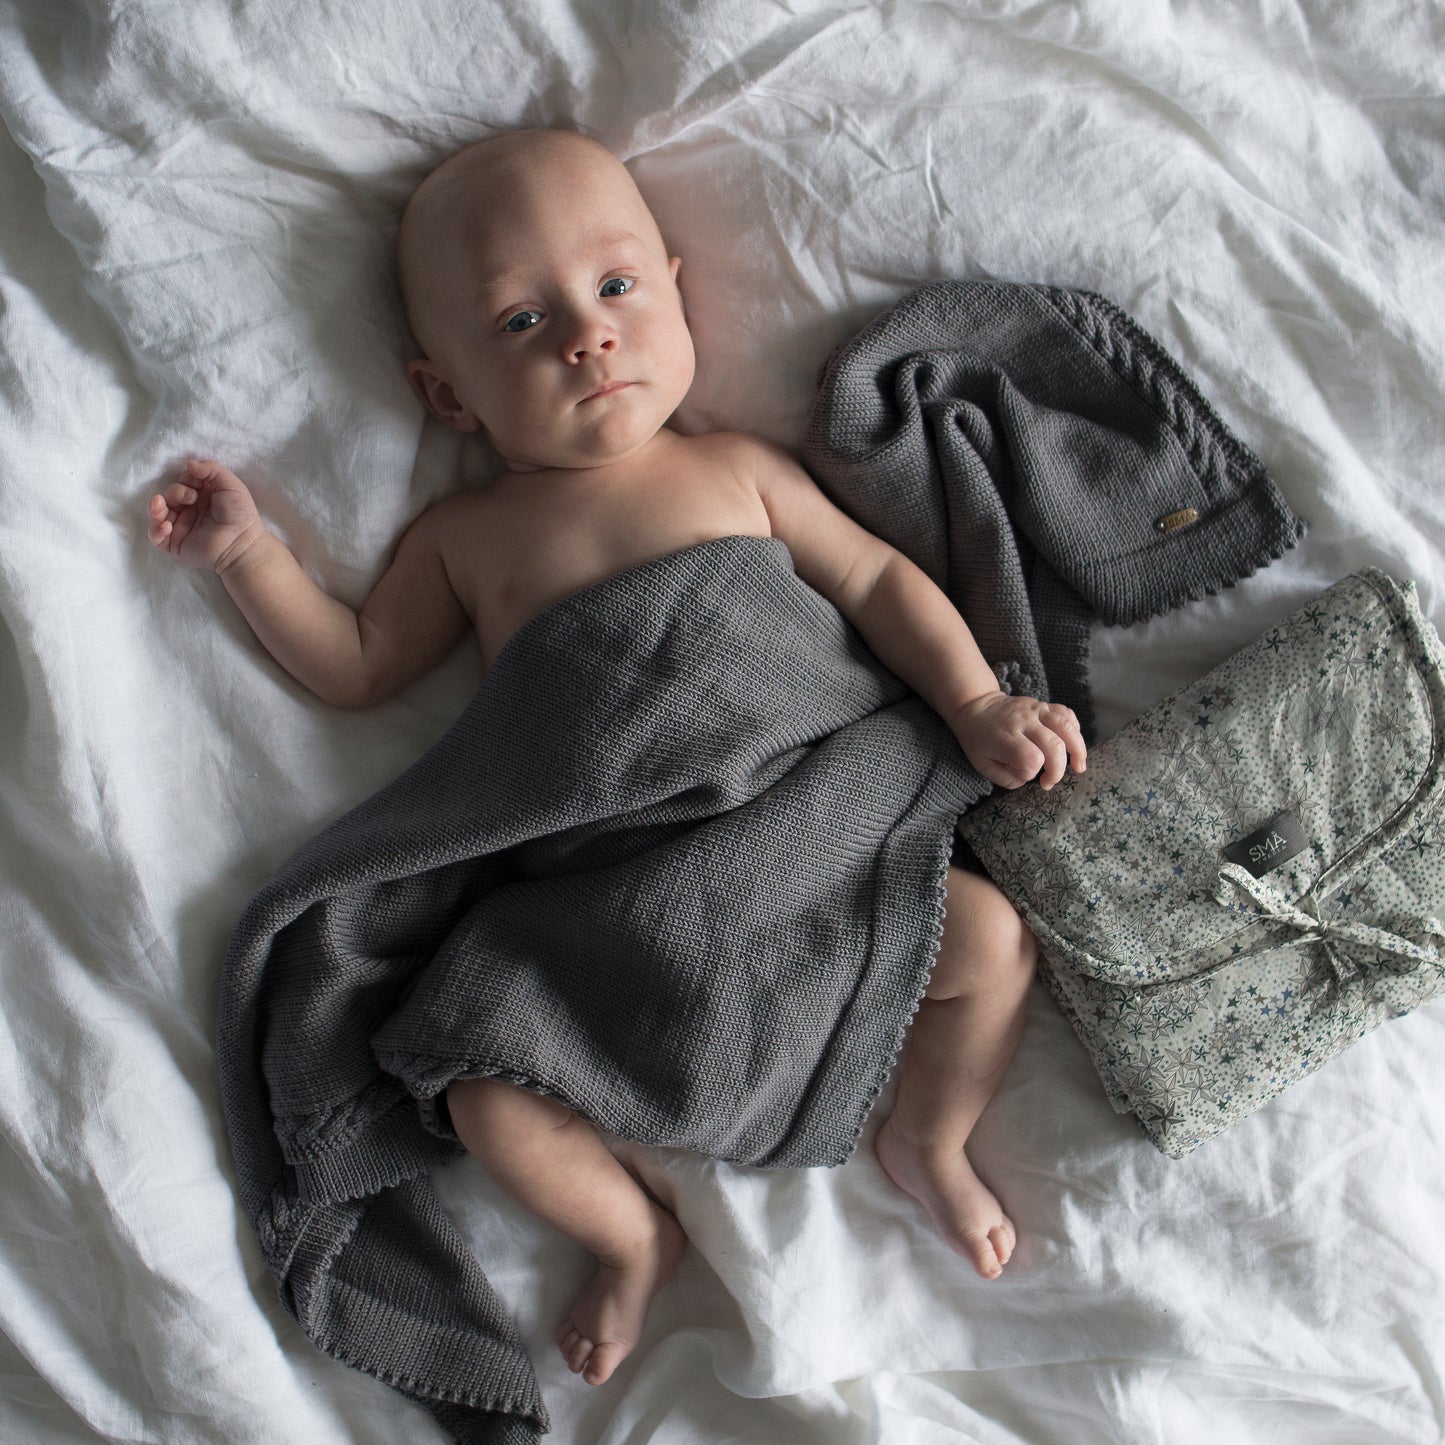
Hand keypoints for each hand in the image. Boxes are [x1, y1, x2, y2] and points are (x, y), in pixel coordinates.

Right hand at [146, 458, 267, 573]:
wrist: (242, 544)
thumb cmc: (240, 514)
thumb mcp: (231, 485)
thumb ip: (212, 469)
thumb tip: (189, 463)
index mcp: (203, 496)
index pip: (184, 481)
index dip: (186, 478)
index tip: (196, 481)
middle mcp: (190, 510)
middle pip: (170, 494)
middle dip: (175, 492)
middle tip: (191, 497)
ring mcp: (182, 527)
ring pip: (158, 513)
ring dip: (156, 507)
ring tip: (161, 505)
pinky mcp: (176, 544)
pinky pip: (156, 536)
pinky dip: (155, 528)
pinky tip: (166, 526)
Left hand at [950, 692, 1086, 790]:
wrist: (976, 706)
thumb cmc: (978, 740)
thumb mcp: (983, 765)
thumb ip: (1007, 778)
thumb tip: (1031, 777)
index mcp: (1006, 737)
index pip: (1031, 758)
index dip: (1033, 773)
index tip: (1024, 774)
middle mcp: (1024, 721)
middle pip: (1054, 745)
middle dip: (1058, 769)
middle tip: (1049, 781)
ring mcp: (1035, 710)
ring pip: (1066, 727)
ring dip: (1078, 749)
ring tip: (1079, 767)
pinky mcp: (1043, 704)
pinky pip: (1066, 713)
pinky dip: (1075, 729)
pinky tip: (1074, 744)